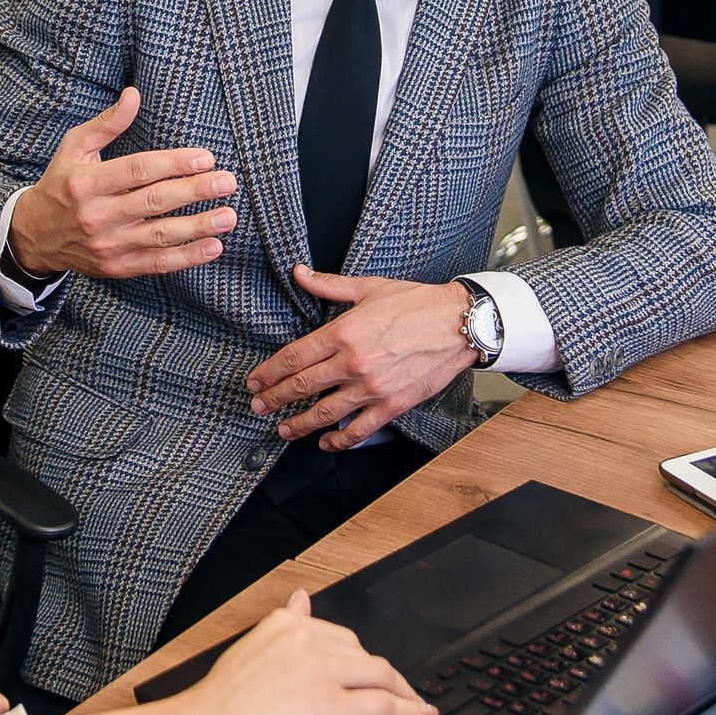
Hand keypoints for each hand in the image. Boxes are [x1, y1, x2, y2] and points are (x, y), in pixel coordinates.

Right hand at [8, 84, 237, 279]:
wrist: (35, 236)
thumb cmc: (62, 183)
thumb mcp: (74, 147)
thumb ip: (107, 123)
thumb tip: (134, 94)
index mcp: (86, 182)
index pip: (138, 170)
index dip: (174, 163)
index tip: (206, 158)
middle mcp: (97, 215)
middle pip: (154, 202)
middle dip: (195, 192)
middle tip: (227, 181)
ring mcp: (108, 245)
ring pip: (161, 236)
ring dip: (199, 227)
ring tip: (229, 216)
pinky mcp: (117, 267)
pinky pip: (157, 264)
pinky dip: (188, 258)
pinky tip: (213, 247)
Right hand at [175, 591, 434, 714]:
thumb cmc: (218, 704)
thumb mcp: (251, 648)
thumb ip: (283, 626)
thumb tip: (302, 600)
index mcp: (286, 623)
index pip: (340, 636)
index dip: (361, 658)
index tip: (372, 670)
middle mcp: (306, 639)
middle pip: (363, 654)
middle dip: (384, 675)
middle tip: (398, 692)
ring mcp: (320, 671)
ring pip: (379, 674)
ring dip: (403, 691)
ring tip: (414, 704)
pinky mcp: (329, 704)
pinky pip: (381, 704)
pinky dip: (407, 710)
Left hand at [245, 266, 474, 447]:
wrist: (460, 324)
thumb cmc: (417, 303)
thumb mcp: (368, 287)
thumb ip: (329, 285)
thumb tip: (299, 272)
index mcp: (344, 332)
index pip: (294, 357)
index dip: (269, 372)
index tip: (256, 380)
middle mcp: (354, 363)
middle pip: (301, 387)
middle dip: (274, 399)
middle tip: (258, 405)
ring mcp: (372, 388)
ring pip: (325, 413)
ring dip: (299, 424)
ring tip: (283, 428)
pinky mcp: (392, 405)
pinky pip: (359, 430)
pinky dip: (339, 441)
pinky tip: (326, 442)